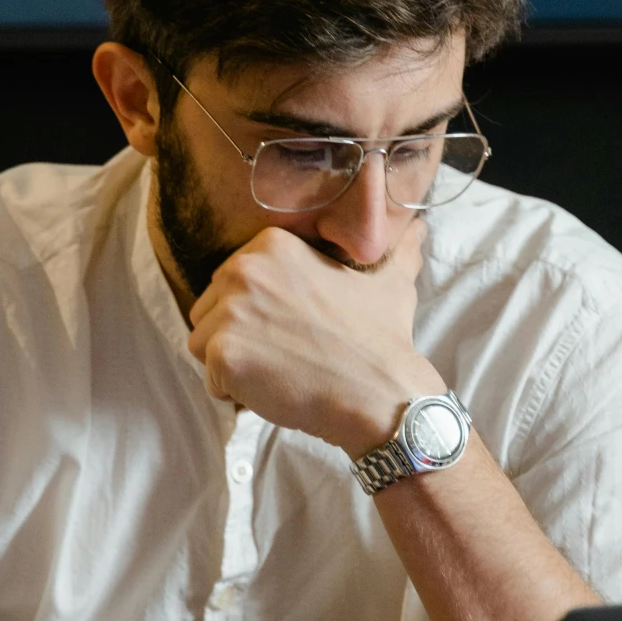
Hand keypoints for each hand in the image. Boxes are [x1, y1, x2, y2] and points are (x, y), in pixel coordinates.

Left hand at [186, 220, 441, 454]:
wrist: (380, 392)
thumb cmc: (381, 338)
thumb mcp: (389, 280)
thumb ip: (397, 248)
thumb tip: (417, 228)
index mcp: (271, 245)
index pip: (232, 281)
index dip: (258, 311)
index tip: (292, 327)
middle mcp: (243, 270)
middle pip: (211, 309)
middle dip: (240, 335)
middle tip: (286, 353)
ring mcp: (230, 313)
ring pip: (204, 344)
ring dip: (234, 364)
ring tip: (280, 371)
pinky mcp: (222, 354)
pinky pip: (210, 379)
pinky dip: (236, 393)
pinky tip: (274, 390)